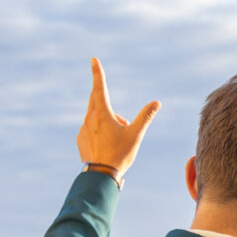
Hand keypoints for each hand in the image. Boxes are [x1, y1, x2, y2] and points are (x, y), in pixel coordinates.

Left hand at [76, 58, 160, 181]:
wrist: (101, 176)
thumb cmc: (120, 154)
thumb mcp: (136, 135)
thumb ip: (145, 117)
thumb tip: (156, 103)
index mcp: (102, 114)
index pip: (99, 87)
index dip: (97, 72)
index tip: (93, 60)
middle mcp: (89, 119)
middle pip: (96, 101)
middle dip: (108, 104)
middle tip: (121, 123)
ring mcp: (83, 130)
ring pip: (95, 118)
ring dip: (107, 123)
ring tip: (118, 141)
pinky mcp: (80, 140)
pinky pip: (90, 130)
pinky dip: (99, 133)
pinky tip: (107, 148)